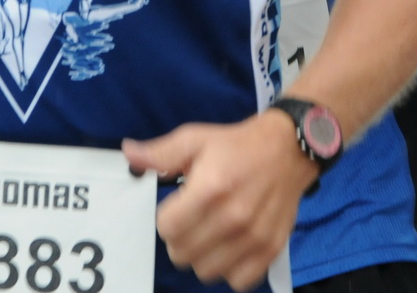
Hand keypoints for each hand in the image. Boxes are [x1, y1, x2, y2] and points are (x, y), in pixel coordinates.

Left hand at [122, 111, 318, 290]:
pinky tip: (230, 248)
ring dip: (202, 256)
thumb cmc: (236, 145)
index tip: (176, 208)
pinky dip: (231, 270)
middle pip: (182, 254)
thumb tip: (129, 154)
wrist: (288, 150)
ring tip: (210, 235)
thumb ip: (160, 153)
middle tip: (191, 221)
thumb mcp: (195, 139)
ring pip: (206, 272)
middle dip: (180, 239)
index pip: (167, 228)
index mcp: (210, 187)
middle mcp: (232, 216)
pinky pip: (238, 281)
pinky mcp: (271, 249)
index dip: (166, 219)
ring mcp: (254, 237)